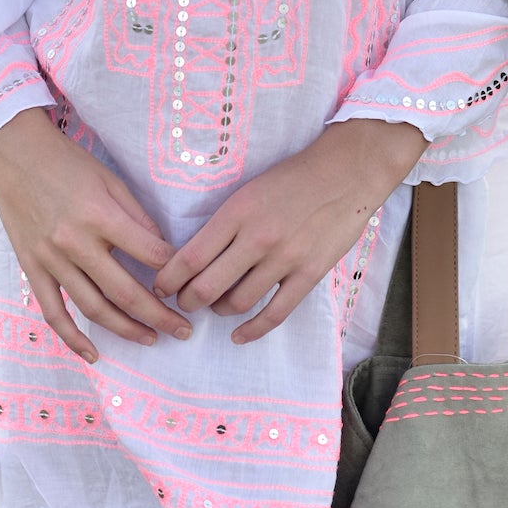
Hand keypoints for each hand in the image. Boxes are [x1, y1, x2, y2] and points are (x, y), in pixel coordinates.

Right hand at [0, 107, 191, 363]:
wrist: (11, 151)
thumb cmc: (66, 160)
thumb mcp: (110, 179)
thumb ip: (136, 216)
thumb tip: (163, 251)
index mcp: (100, 215)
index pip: (150, 255)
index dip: (175, 272)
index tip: (190, 280)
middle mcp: (75, 242)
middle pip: (127, 293)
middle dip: (162, 315)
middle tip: (185, 330)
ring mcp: (51, 259)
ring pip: (94, 309)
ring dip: (127, 330)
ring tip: (153, 338)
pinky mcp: (31, 267)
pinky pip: (53, 312)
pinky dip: (73, 338)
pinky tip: (93, 355)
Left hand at [152, 117, 427, 345]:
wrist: (347, 172)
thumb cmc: (294, 177)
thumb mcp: (250, 189)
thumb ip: (226, 222)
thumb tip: (197, 256)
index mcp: (237, 212)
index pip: (190, 257)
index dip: (169, 279)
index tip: (160, 286)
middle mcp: (257, 237)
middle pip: (208, 286)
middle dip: (188, 300)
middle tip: (183, 302)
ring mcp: (285, 258)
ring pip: (238, 302)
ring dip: (219, 310)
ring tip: (215, 307)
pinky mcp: (309, 273)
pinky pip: (275, 313)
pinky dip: (253, 330)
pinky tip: (239, 336)